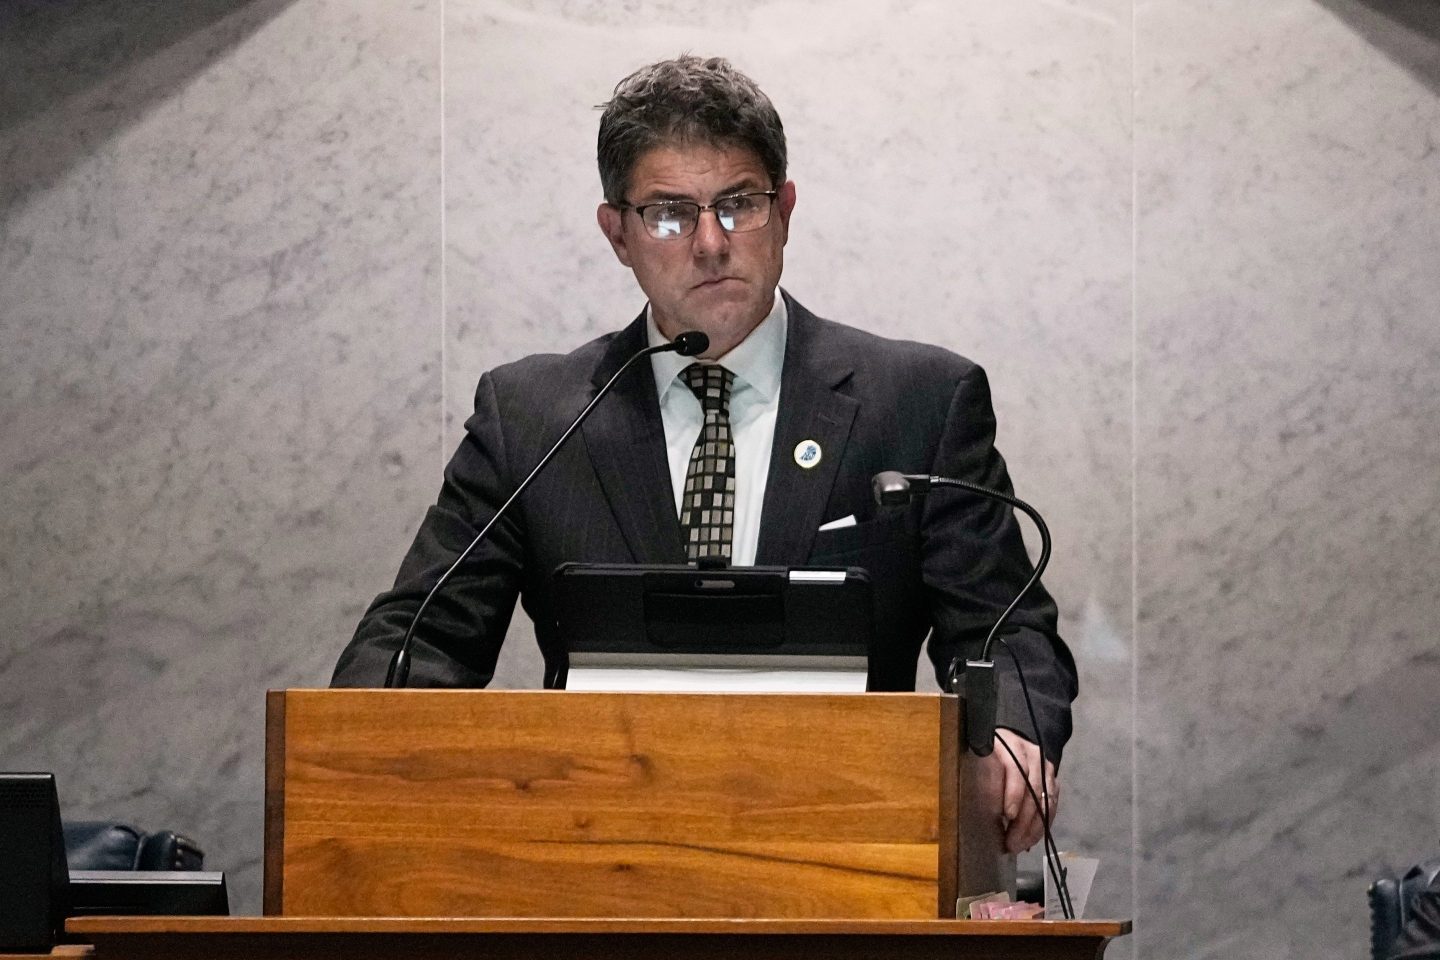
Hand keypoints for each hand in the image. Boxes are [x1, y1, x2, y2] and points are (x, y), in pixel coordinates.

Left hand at [984, 729, 1058, 853]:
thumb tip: (991, 813)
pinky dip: (1042, 824)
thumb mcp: (978, 762)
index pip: (1015, 769)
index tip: (1007, 816)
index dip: (1013, 793)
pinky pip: (1052, 805)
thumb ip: (984, 782)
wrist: (1008, 742)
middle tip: (1012, 842)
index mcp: (1009, 745)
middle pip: (1033, 788)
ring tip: (1021, 845)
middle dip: (1023, 820)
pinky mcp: (1053, 779)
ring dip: (1034, 827)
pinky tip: (1031, 839)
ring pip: (1045, 800)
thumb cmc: (985, 756)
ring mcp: (1045, 766)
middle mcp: (1031, 754)